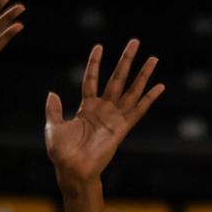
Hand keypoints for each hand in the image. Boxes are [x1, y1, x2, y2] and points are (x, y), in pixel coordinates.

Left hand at [44, 40, 161, 189]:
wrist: (72, 169)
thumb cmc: (61, 152)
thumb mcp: (53, 127)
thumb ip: (54, 109)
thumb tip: (52, 93)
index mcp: (86, 107)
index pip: (91, 79)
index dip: (95, 63)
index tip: (99, 46)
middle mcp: (103, 109)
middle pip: (117, 78)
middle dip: (126, 60)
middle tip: (135, 42)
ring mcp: (114, 117)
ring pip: (131, 90)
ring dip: (142, 74)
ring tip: (153, 58)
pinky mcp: (123, 128)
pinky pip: (138, 110)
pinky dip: (149, 98)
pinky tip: (159, 87)